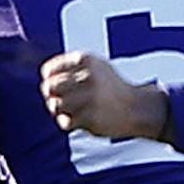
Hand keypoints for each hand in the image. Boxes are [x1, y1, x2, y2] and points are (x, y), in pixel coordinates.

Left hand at [41, 51, 171, 142]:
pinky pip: (65, 122)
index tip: (62, 88)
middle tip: (64, 101)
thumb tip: (43, 75)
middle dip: (52, 96)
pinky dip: (69, 123)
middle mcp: (87, 76)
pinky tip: (79, 121)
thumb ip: (69, 67)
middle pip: (48, 87)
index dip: (50, 81)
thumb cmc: (112, 88)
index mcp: (85, 60)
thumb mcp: (95, 68)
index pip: (49, 70)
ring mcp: (90, 97)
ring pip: (55, 105)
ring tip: (71, 111)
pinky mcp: (92, 117)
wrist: (139, 109)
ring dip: (59, 111)